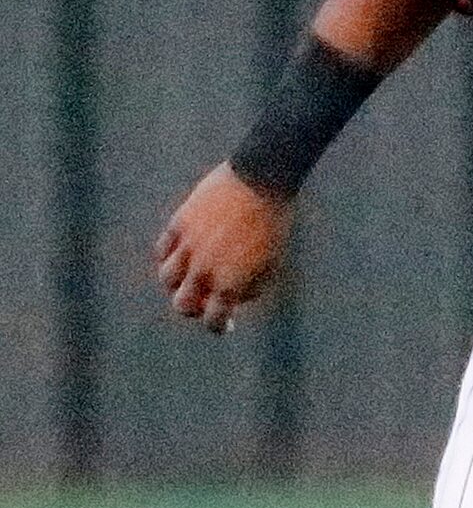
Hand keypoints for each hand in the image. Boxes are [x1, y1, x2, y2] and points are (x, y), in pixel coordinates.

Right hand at [154, 162, 293, 333]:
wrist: (261, 180)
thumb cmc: (275, 224)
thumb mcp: (272, 262)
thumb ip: (251, 286)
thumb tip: (233, 300)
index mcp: (231, 283)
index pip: (213, 319)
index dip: (218, 327)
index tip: (223, 325)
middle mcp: (204, 269)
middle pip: (182, 304)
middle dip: (192, 309)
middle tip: (203, 303)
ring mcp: (188, 246)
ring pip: (166, 278)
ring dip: (176, 284)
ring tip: (189, 278)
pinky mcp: (179, 223)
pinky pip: (162, 249)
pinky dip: (168, 257)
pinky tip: (181, 256)